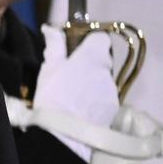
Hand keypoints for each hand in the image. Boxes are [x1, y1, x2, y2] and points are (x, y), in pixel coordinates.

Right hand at [34, 23, 119, 157]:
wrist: (65, 135)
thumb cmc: (53, 97)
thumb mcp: (49, 69)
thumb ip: (54, 46)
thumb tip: (51, 28)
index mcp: (92, 57)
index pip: (101, 38)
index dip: (89, 41)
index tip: (76, 50)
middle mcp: (107, 70)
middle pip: (103, 59)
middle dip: (89, 63)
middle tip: (69, 75)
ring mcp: (112, 90)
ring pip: (104, 78)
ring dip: (92, 82)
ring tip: (74, 96)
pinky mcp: (113, 108)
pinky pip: (105, 96)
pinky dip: (96, 98)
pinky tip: (81, 108)